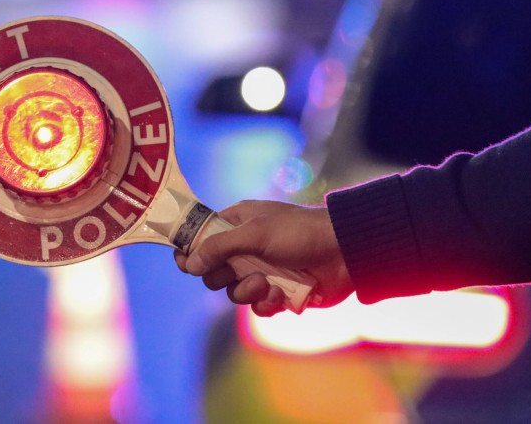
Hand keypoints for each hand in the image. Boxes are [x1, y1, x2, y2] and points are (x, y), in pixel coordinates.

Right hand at [174, 199, 353, 316]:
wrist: (344, 253)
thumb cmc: (299, 233)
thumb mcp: (255, 233)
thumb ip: (219, 246)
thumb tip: (189, 264)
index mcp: (237, 223)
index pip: (201, 238)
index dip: (191, 252)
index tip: (186, 264)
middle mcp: (246, 248)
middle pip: (213, 271)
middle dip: (223, 277)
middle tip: (236, 272)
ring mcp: (262, 270)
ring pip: (234, 292)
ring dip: (247, 292)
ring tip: (267, 284)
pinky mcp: (278, 293)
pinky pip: (257, 307)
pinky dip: (266, 304)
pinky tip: (281, 296)